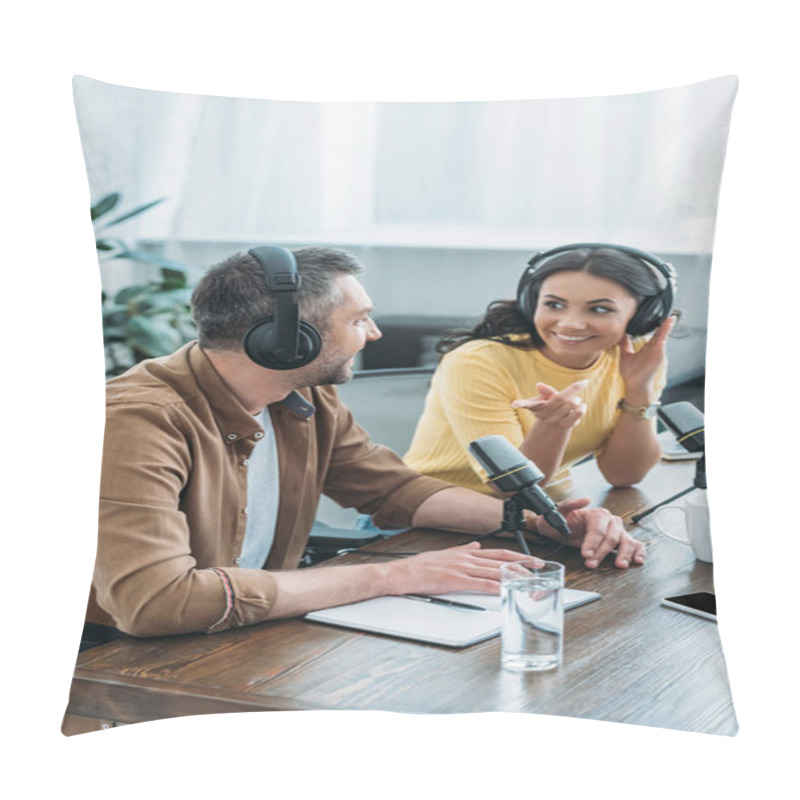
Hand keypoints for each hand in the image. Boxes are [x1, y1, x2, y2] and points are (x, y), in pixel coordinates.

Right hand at [386, 542, 537, 595]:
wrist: (402, 573)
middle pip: (500, 560)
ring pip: (494, 571)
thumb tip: (475, 546)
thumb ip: (462, 550)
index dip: (516, 555)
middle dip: (522, 564)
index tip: (530, 559)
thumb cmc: (419, 567)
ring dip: (513, 576)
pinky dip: (495, 587)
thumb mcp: (443, 554)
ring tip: (529, 581)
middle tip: (538, 568)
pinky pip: (480, 584)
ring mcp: (462, 569)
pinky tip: (506, 590)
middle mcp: (466, 558)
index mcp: (465, 553)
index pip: (497, 552)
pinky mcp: (455, 581)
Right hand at [511, 380, 587, 429]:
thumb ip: (546, 392)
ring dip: (577, 400)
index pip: (529, 404)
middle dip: (571, 392)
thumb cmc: (549, 409)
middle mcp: (544, 414)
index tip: (513, 405)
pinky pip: (578, 412)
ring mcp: (554, 421)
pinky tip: (581, 407)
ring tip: (576, 402)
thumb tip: (539, 385)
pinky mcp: (566, 426)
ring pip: (572, 403)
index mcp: (536, 406)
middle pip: (560, 398)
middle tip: (573, 394)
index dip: (520, 404)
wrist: (554, 431)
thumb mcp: (545, 399)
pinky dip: (582, 407)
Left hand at [535, 498, 644, 569]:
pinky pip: (634, 544)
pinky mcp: (620, 540)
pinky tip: (637, 560)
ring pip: (626, 540)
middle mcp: (609, 520)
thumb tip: (586, 500)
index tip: (585, 554)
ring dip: (623, 554)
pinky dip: (638, 552)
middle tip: (591, 564)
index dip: (593, 542)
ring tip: (619, 565)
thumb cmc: (561, 521)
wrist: (561, 528)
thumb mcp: (559, 512)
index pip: (598, 528)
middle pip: (612, 537)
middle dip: (602, 552)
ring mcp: (617, 530)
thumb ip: (570, 504)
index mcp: (596, 513)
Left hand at [618, 315, 675, 399]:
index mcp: (647, 348)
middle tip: (670, 314)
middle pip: (660, 334)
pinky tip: (666, 328)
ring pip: (663, 337)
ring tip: (671, 318)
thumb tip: (622, 335)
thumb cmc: (631, 373)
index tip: (658, 316)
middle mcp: (653, 349)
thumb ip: (625, 344)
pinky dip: (664, 335)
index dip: (657, 326)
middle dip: (665, 324)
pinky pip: (662, 343)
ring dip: (667, 327)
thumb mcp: (625, 354)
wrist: (633, 384)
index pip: (653, 334)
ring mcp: (656, 352)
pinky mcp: (658, 356)